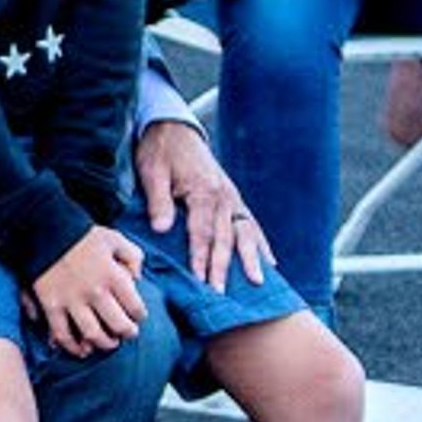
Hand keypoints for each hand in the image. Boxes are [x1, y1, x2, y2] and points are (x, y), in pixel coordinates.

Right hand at [25, 225, 148, 359]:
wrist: (44, 227)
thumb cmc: (82, 233)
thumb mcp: (115, 238)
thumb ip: (133, 257)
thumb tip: (138, 278)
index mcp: (113, 275)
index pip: (136, 308)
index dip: (140, 316)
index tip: (136, 315)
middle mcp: (95, 291)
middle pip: (119, 326)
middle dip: (127, 333)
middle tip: (126, 333)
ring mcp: (71, 300)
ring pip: (93, 335)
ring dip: (104, 344)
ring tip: (108, 342)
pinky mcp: (51, 304)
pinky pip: (62, 333)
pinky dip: (72, 346)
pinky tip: (81, 349)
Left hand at [134, 119, 267, 292]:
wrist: (173, 128)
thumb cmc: (159, 151)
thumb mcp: (151, 172)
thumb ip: (158, 201)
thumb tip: (161, 229)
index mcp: (203, 191)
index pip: (202, 232)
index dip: (200, 258)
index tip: (200, 281)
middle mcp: (224, 196)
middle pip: (225, 237)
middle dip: (223, 267)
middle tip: (220, 292)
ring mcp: (232, 198)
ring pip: (245, 232)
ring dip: (251, 258)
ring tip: (257, 282)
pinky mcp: (234, 199)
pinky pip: (251, 224)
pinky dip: (261, 243)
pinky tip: (270, 263)